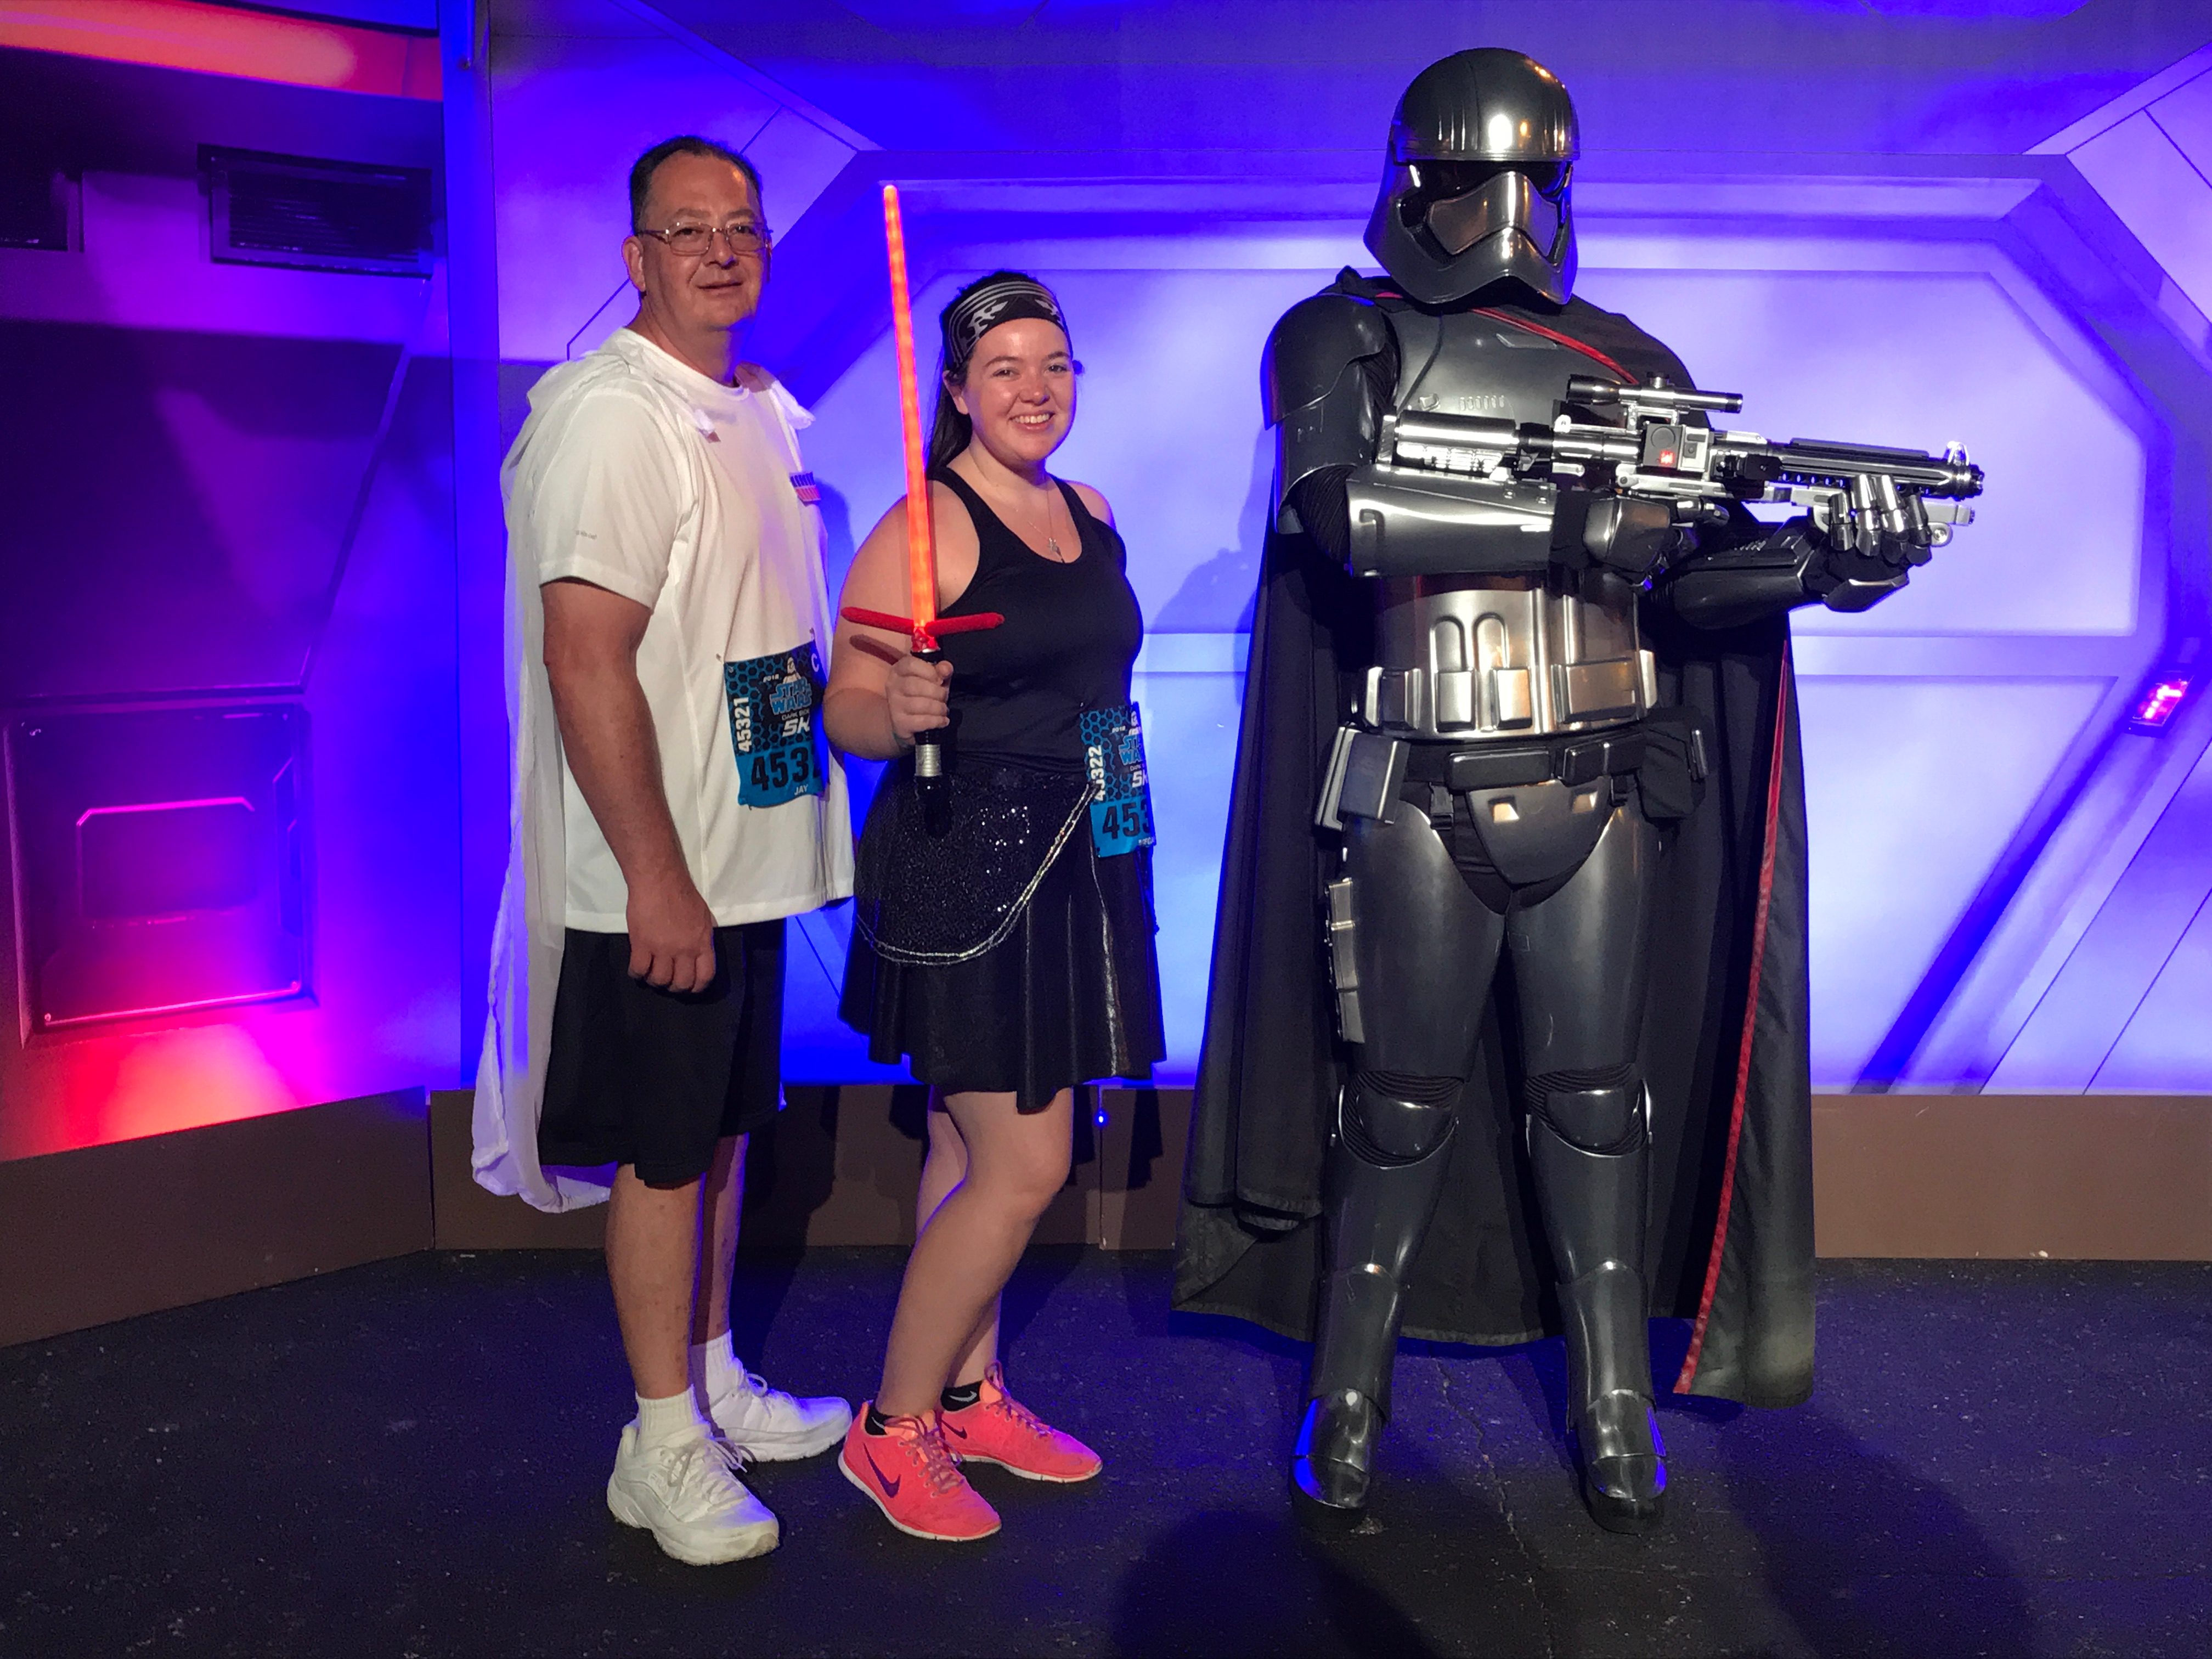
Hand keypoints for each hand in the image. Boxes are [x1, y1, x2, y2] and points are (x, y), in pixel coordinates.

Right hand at [625, 870, 717, 991]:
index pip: (705, 976)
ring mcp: (663, 949)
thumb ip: (702, 938)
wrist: (659, 881)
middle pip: (682, 983)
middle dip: (675, 986)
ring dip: (655, 980)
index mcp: (702, 943)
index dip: (697, 986)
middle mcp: (685, 950)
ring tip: (652, 973)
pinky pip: (639, 970)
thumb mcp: (703, 917)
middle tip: (668, 979)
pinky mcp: (642, 945)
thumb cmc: (682, 894)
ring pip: (660, 980)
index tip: (690, 986)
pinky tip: (637, 969)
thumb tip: (700, 954)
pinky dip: (637, 974)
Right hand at [886, 652, 951, 745]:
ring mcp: (894, 705)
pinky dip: (936, 721)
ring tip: (943, 710)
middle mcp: (893, 686)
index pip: (910, 664)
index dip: (929, 671)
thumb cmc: (922, 695)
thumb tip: (946, 669)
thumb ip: (941, 671)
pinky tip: (942, 721)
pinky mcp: (899, 723)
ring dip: (938, 708)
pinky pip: (921, 721)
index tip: (940, 679)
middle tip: (944, 697)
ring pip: (919, 704)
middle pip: (915, 685)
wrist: (908, 721)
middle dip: (937, 692)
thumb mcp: (934, 679)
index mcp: (899, 670)